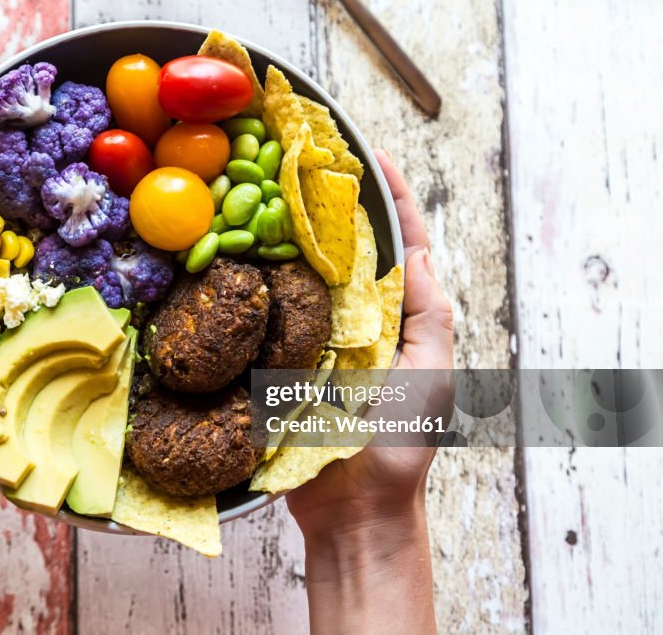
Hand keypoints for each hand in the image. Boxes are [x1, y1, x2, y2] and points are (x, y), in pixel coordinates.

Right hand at [286, 150, 451, 633]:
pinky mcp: (274, 361)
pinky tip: (231, 251)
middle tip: (299, 157)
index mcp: (395, 316)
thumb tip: (417, 252)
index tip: (372, 153)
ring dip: (282, 233)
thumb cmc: (400, 445)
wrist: (352, 510)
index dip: (389, 197)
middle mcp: (352, 318)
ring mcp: (310, 338)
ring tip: (261, 187)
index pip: (399, 243)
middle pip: (341, 248)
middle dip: (324, 202)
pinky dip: (250, 281)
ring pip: (296, 274)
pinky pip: (263, 314)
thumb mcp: (432, 375)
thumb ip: (429, 316)